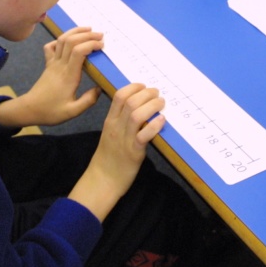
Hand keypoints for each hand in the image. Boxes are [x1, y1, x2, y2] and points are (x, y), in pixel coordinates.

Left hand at [12, 27, 102, 126]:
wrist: (29, 109)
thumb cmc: (51, 111)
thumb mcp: (72, 112)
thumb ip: (88, 100)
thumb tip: (100, 88)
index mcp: (68, 76)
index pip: (79, 52)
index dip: (91, 44)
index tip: (102, 46)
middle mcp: (60, 65)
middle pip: (71, 41)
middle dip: (87, 35)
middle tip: (100, 35)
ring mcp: (52, 63)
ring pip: (61, 40)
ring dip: (75, 32)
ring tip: (88, 30)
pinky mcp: (48, 64)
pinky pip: (51, 47)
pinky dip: (60, 40)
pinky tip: (68, 41)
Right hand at [69, 83, 165, 219]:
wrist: (102, 180)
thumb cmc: (109, 156)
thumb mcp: (110, 133)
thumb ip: (121, 121)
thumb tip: (139, 107)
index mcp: (110, 121)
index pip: (119, 96)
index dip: (134, 87)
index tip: (144, 86)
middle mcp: (116, 127)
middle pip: (130, 102)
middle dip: (147, 94)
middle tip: (157, 94)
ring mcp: (124, 139)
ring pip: (137, 115)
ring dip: (152, 106)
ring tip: (161, 103)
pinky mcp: (133, 152)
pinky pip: (144, 135)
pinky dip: (154, 125)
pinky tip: (162, 121)